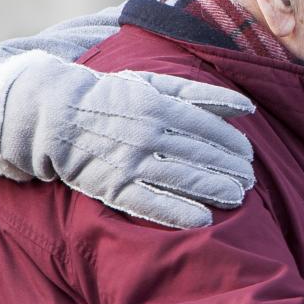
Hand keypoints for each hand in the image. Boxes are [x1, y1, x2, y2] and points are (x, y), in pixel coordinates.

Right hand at [0, 50, 256, 228]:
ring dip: (213, 189)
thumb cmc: (111, 97)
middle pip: (200, 155)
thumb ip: (200, 94)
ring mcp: (129, 161)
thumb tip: (247, 107)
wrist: (53, 114)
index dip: (232, 144)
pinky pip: (149, 203)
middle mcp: (146, 134)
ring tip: (238, 196)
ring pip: (181, 178)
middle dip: (230, 169)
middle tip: (251, 179)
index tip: (249, 155)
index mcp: (158, 106)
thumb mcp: (154, 83)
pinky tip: (202, 219)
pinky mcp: (112, 186)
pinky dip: (176, 212)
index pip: (207, 128)